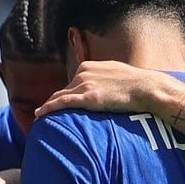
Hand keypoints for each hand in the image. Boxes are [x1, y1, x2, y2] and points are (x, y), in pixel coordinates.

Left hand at [32, 60, 172, 120]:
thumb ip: (103, 79)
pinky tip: (40, 115)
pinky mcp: (87, 98)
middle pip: (63, 90)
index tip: (57, 104)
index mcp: (88, 66)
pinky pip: (61, 103)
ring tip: (39, 117)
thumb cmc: (135, 83)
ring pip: (59, 97)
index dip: (64, 94)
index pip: (71, 83)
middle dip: (53, 102)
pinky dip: (48, 108)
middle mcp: (83, 73)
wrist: (145, 87)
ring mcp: (84, 85)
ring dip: (48, 107)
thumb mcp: (115, 74)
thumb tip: (103, 89)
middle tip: (43, 114)